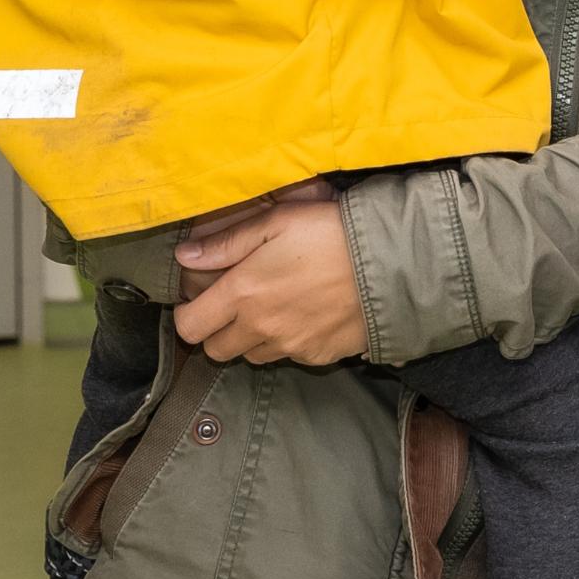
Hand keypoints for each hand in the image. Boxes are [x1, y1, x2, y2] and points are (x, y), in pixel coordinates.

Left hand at [172, 194, 366, 366]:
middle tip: (235, 308)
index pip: (189, 326)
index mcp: (243, 292)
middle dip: (218, 332)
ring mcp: (292, 346)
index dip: (186, 316)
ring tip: (275, 310)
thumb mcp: (279, 221)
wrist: (394, 261)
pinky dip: (291, 342)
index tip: (197, 303)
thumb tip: (185, 255)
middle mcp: (261, 326)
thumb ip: (228, 242)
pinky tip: (308, 315)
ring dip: (253, 339)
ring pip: (253, 356)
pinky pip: (291, 357)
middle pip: (216, 351)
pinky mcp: (319, 355)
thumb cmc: (333, 232)